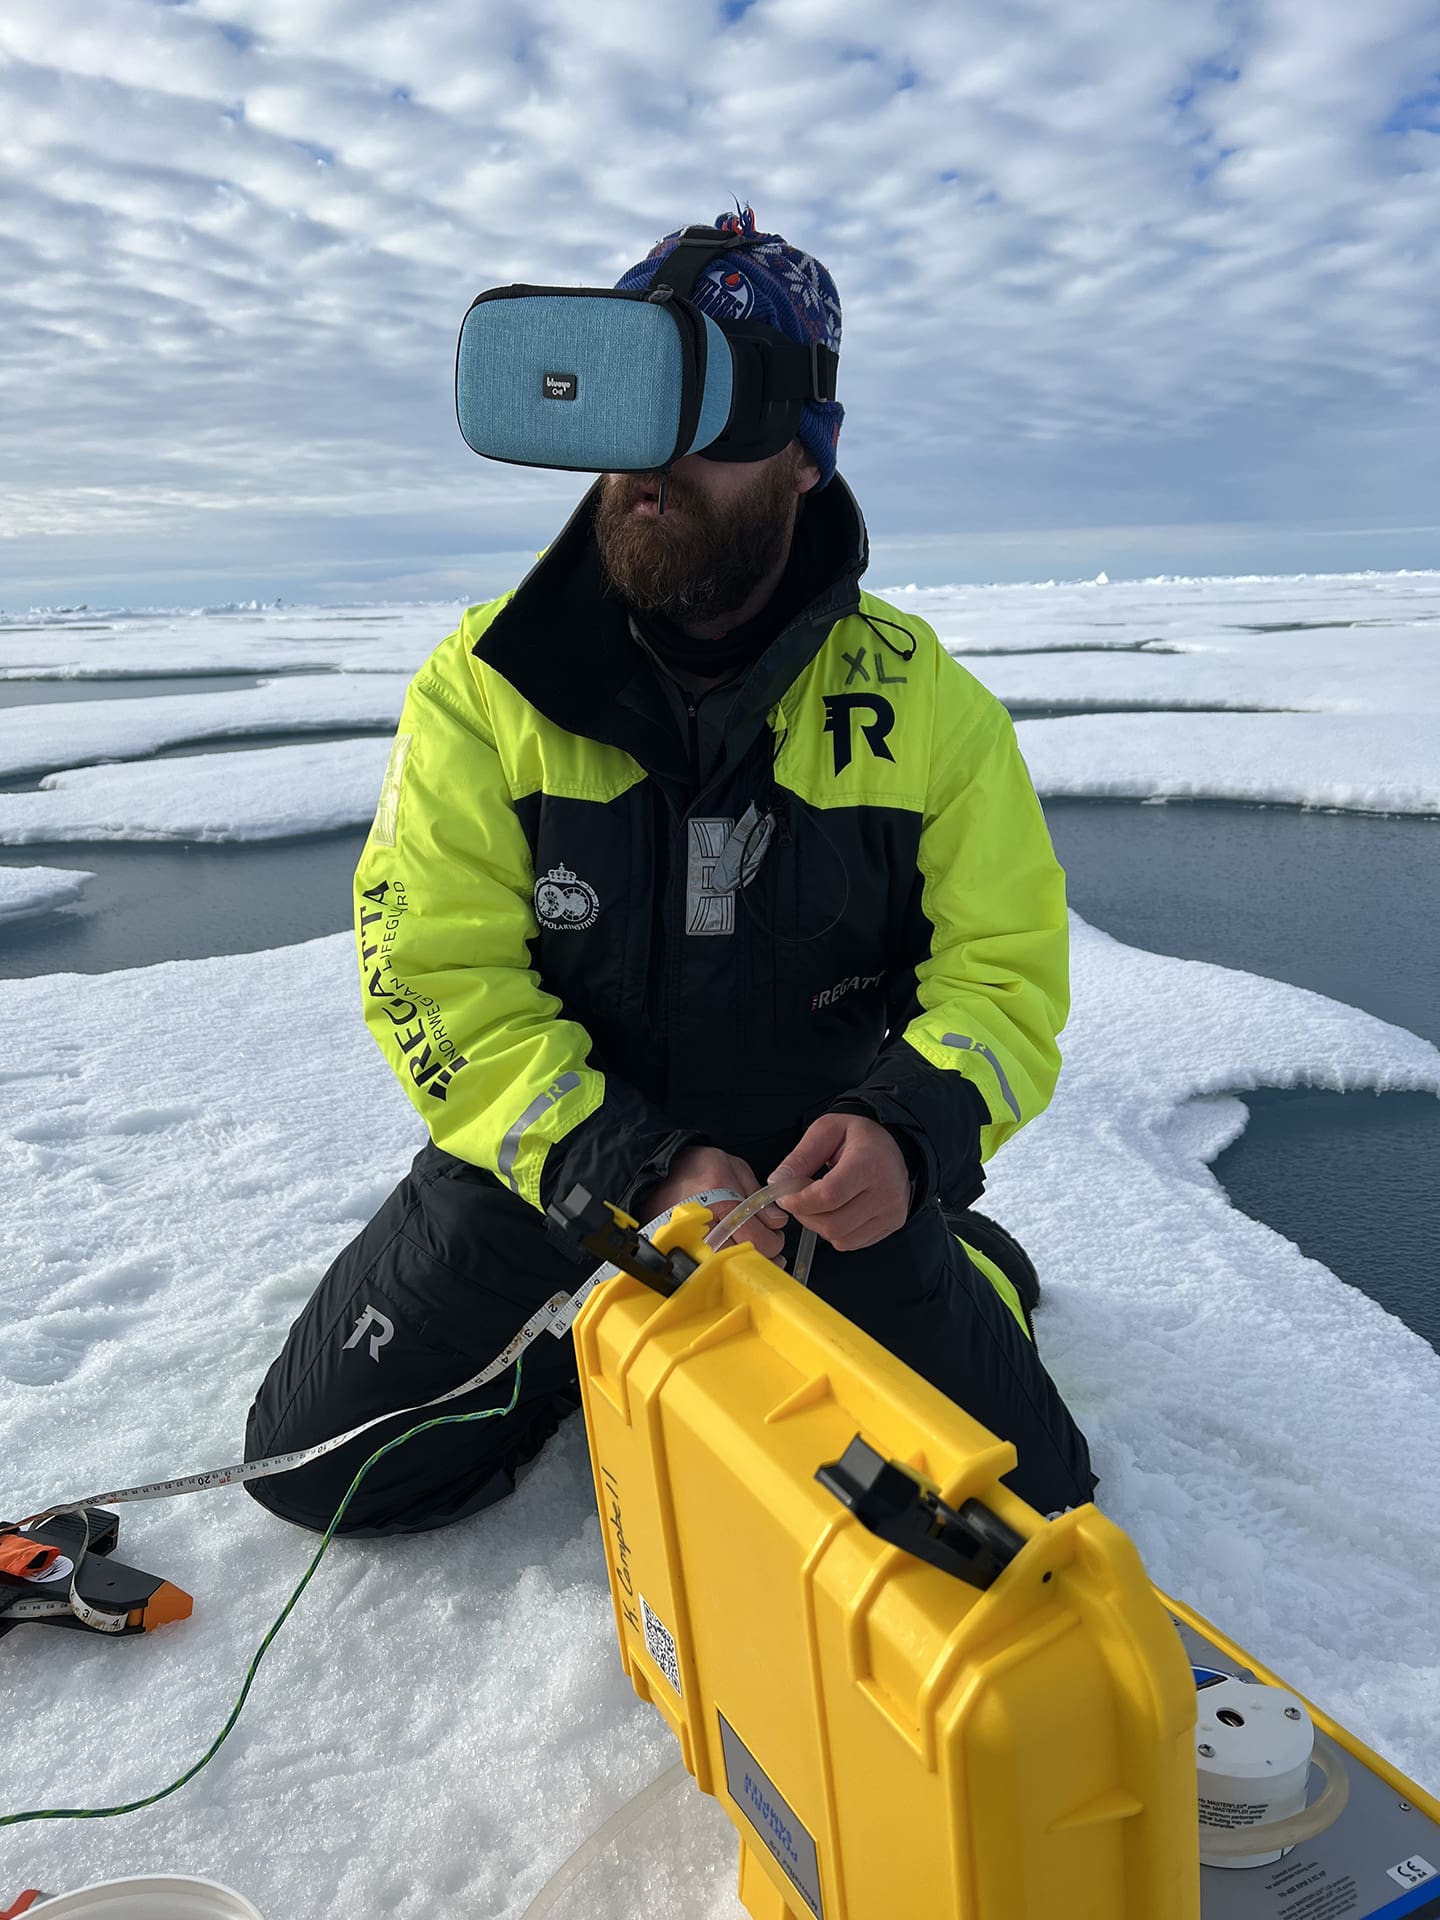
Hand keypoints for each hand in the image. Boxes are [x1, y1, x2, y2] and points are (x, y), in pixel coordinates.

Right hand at [640, 1145, 788, 1262]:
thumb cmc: (696, 1167)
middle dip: (762, 1255)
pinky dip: (721, 1266)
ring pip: (725, 1268)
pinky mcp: (680, 1249)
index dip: (774, 1241)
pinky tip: (730, 1258)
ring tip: (752, 1254)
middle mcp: (706, 1226)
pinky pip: (705, 1268)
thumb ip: (758, 1195)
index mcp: (723, 1203)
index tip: (776, 1235)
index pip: (758, 1239)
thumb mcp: (734, 1167)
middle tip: (769, 1246)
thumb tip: (776, 1221)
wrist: (659, 1171)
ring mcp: (690, 1242)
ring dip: (743, 1263)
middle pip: (743, 1258)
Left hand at [769, 1113, 909, 1251]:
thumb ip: (800, 1157)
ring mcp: (892, 1212)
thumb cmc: (859, 1136)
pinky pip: (852, 1243)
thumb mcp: (826, 1130)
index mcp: (869, 1163)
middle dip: (805, 1216)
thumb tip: (777, 1183)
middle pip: (832, 1223)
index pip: (829, 1196)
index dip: (800, 1202)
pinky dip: (835, 1233)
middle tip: (798, 1200)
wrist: (896, 1144)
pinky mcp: (892, 1224)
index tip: (784, 1197)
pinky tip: (835, 1212)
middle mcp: (886, 1192)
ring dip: (819, 1226)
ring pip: (840, 1238)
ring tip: (817, 1204)